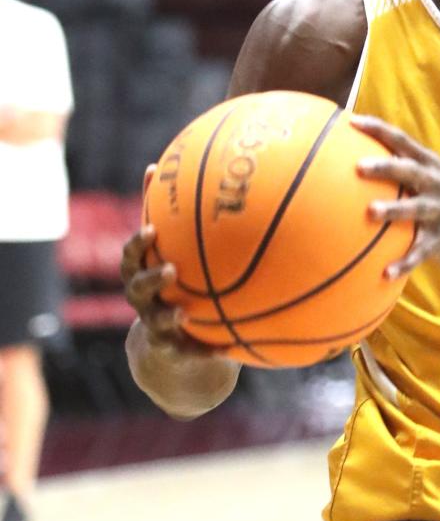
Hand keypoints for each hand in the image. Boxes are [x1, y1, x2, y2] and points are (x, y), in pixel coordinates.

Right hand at [120, 166, 215, 358]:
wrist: (169, 349)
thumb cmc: (172, 286)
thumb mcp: (171, 254)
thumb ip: (170, 218)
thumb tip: (165, 167)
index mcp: (143, 274)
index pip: (132, 257)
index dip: (138, 244)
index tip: (152, 230)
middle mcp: (145, 301)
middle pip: (137, 290)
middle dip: (150, 280)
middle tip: (170, 270)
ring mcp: (156, 328)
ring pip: (157, 323)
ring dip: (169, 317)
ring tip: (184, 314)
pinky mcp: (174, 353)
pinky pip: (189, 353)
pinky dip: (205, 349)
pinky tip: (226, 347)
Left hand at [352, 114, 439, 279]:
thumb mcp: (430, 178)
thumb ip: (400, 168)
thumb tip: (353, 159)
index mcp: (429, 165)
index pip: (402, 140)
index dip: (378, 129)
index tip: (351, 120)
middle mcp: (436, 183)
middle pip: (410, 171)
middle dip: (385, 167)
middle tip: (358, 167)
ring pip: (416, 209)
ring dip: (394, 210)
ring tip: (370, 213)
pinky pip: (421, 251)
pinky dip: (404, 262)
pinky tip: (385, 273)